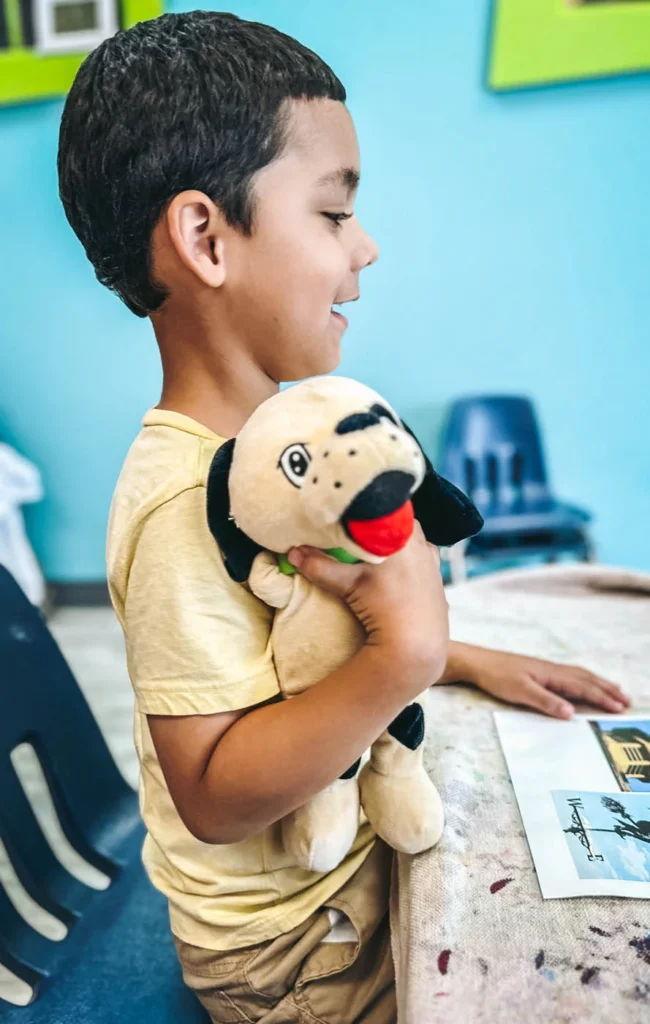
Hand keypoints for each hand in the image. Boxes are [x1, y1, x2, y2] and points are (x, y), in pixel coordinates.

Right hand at [288, 523, 448, 690]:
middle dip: (379, 521)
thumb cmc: (384, 608)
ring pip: (413, 536)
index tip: (351, 508)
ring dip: (395, 537)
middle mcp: (422, 543)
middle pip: (398, 519)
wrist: (416, 642)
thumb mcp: (348, 585)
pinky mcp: (436, 577)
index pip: (384, 507)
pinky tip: (397, 566)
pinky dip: (410, 555)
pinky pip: (422, 555)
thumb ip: (320, 566)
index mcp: (402, 535)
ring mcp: (431, 560)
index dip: (367, 506)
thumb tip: (293, 553)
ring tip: (376, 544)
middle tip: (359, 527)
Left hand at [458, 645, 630, 718]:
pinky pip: (570, 675)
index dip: (602, 697)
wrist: (478, 663)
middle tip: (626, 700)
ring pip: (579, 675)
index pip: (583, 686)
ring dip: (598, 683)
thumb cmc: (497, 676)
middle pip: (586, 679)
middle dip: (607, 690)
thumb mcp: (521, 692)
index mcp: (551, 674)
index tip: (620, 707)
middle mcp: (553, 670)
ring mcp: (547, 670)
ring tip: (614, 690)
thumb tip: (571, 713)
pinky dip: (584, 680)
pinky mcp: (539, 672)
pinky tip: (583, 683)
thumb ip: (546, 702)